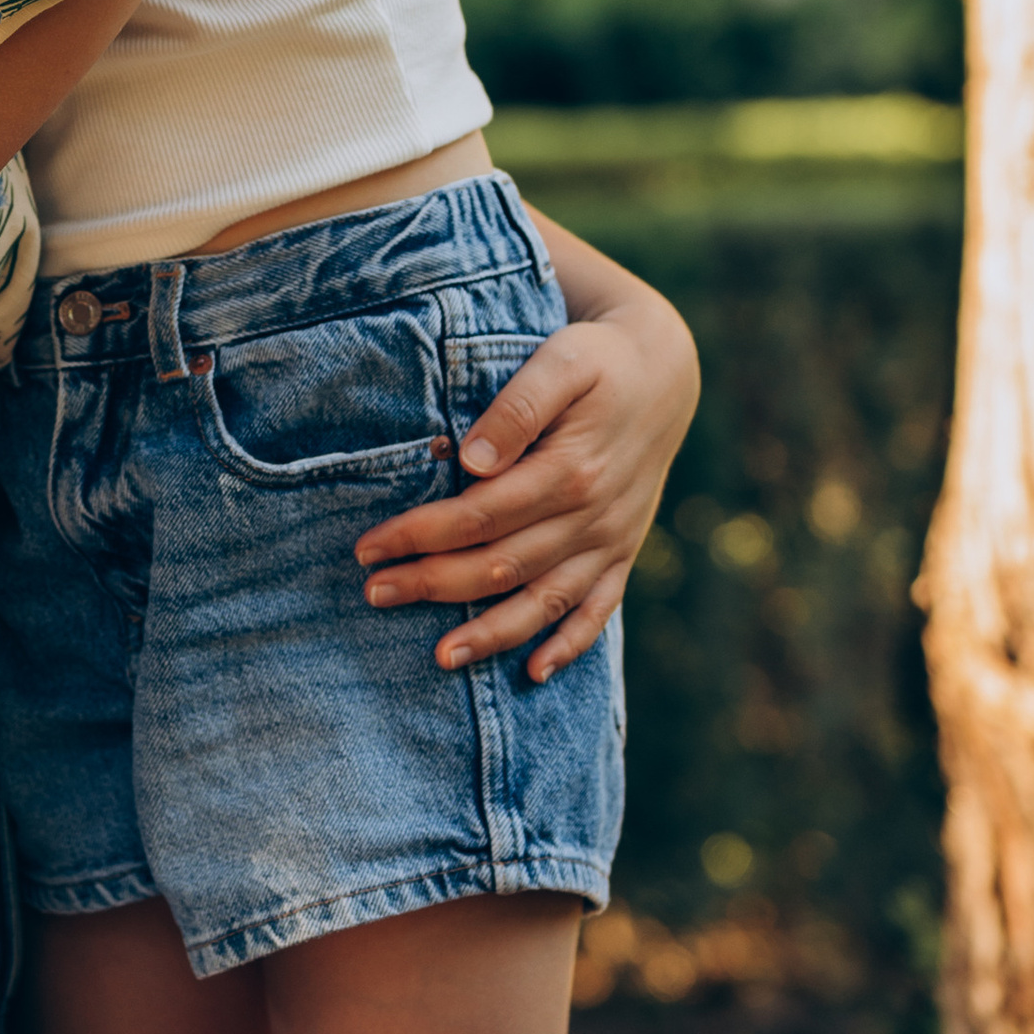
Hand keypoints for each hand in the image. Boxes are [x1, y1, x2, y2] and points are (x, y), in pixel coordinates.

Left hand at [352, 299, 698, 679]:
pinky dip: (569, 645)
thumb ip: (518, 407)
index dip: (421, 535)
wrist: (664, 374)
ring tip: (441, 657)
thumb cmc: (597, 360)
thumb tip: (472, 459)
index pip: (479, 516)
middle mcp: (592, 515)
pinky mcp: (623, 553)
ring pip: (545, 600)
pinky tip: (534, 673)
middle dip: (434, 585)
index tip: (368, 547)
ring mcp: (611, 540)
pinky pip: (598, 610)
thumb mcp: (561, 360)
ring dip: (492, 633)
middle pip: (501, 565)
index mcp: (571, 470)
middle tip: (374, 594)